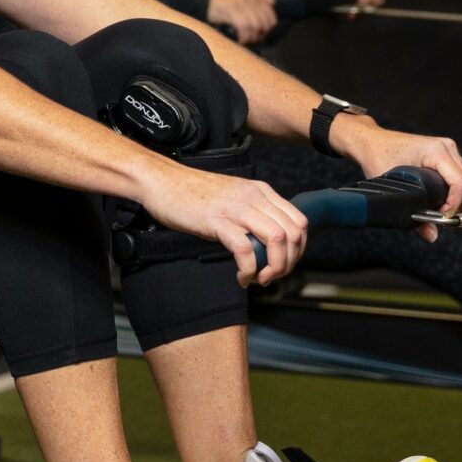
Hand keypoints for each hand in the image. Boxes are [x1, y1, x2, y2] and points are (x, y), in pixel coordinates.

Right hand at [137, 161, 308, 285]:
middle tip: (272, 276)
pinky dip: (249, 269)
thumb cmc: (194, 194)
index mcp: (261, 191)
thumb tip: (268, 244)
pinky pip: (245, 249)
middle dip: (288, 262)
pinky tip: (242, 277)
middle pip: (293, 233)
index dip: (298, 250)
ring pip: (276, 239)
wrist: (162, 182)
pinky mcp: (217, 221)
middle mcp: (254, 197)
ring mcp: (237, 208)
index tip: (284, 264)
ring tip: (260, 279)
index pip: (299, 221)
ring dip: (273, 267)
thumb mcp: (234, 199)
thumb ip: (254, 215)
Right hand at [207, 0, 278, 43]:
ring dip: (252, 37)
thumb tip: (272, 2)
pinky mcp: (231, 10)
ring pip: (255, 25)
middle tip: (254, 39)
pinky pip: (244, 27)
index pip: (269, 12)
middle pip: (263, 21)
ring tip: (246, 40)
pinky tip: (240, 40)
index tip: (262, 33)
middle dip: (261, 34)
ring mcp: (240, 3)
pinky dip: (244, 37)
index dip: (268, 26)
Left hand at [334, 119, 461, 241]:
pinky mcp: (448, 156)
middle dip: (461, 207)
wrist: (373, 141)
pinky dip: (460, 194)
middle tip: (445, 222)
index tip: (443, 219)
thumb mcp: (394, 189)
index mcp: (436, 151)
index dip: (455, 206)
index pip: (461, 184)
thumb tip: (432, 235)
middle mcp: (447, 148)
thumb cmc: (380, 158)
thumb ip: (414, 215)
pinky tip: (446, 205)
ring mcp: (450, 150)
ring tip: (446, 216)